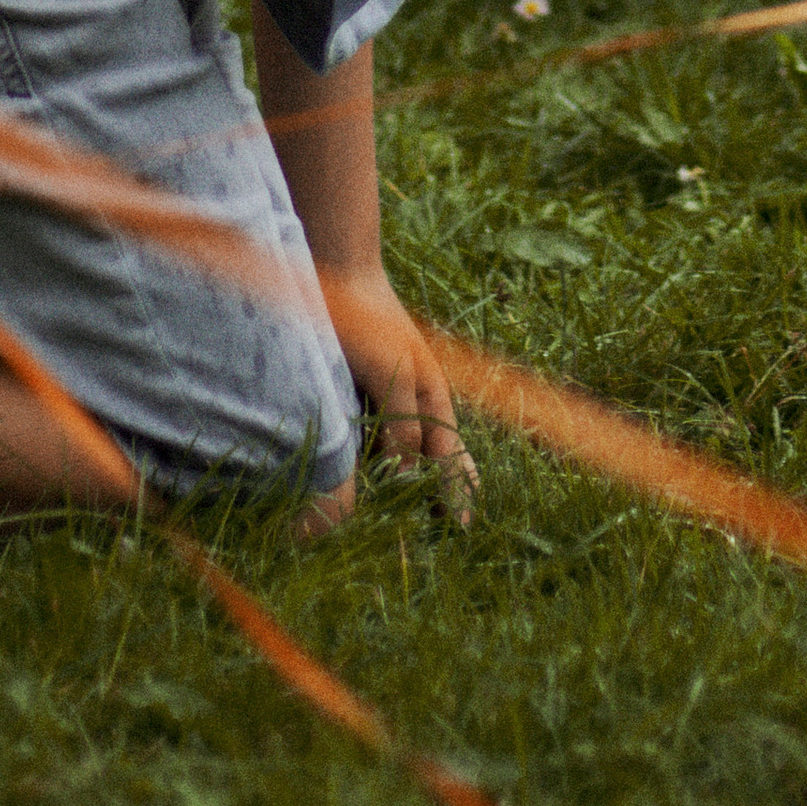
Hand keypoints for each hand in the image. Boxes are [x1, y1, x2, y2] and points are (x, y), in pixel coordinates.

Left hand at [322, 258, 475, 522]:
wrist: (346, 276)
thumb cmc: (373, 326)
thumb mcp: (393, 377)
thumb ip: (402, 426)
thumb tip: (405, 474)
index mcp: (434, 398)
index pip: (450, 457)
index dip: (456, 490)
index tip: (461, 525)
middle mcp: (419, 401)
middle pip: (440, 455)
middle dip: (445, 490)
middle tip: (450, 529)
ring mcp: (395, 396)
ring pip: (413, 448)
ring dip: (416, 478)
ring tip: (422, 514)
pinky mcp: (369, 392)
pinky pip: (382, 434)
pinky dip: (384, 458)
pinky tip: (375, 477)